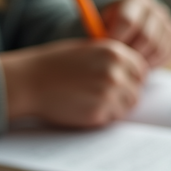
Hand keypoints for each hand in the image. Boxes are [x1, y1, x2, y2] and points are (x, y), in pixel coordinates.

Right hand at [0, 38, 147, 127]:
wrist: (29, 81)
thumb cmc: (54, 65)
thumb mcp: (87, 50)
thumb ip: (111, 60)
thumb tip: (133, 75)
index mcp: (115, 53)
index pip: (141, 71)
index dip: (132, 78)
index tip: (121, 83)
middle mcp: (115, 73)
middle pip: (136, 92)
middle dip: (124, 96)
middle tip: (103, 96)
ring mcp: (108, 96)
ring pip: (125, 108)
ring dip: (114, 108)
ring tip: (91, 101)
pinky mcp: (98, 114)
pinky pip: (110, 119)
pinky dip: (100, 117)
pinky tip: (82, 107)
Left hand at [101, 0, 170, 67]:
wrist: (133, 21)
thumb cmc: (114, 25)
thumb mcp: (103, 24)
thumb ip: (102, 33)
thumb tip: (104, 48)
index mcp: (134, 1)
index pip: (128, 21)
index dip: (118, 39)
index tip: (110, 51)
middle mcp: (154, 9)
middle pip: (146, 36)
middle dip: (132, 54)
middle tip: (121, 63)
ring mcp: (166, 22)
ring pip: (158, 48)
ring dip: (143, 61)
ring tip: (130, 66)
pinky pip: (166, 54)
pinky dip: (154, 63)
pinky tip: (142, 64)